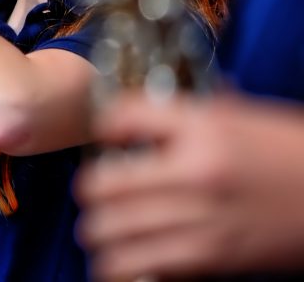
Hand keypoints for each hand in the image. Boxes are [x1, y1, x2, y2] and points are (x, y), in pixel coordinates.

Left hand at [74, 91, 303, 279]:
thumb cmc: (296, 154)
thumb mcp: (247, 118)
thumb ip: (195, 113)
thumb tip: (151, 109)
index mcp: (204, 128)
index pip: (121, 117)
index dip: (105, 127)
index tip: (106, 137)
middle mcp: (195, 171)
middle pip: (102, 182)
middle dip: (92, 188)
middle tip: (97, 190)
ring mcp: (202, 218)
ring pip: (111, 230)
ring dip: (100, 229)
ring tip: (103, 227)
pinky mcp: (212, 258)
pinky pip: (140, 265)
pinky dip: (120, 264)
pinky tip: (121, 258)